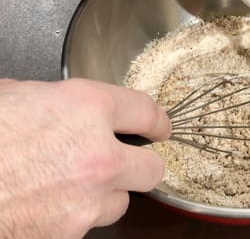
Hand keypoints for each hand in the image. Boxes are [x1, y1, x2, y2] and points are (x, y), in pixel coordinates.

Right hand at [0, 79, 170, 237]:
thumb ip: (52, 101)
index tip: (162, 126)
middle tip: (132, 160)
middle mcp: (97, 154)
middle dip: (144, 164)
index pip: (146, 111)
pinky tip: (52, 202)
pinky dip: (79, 214)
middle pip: (153, 167)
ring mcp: (87, 199)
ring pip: (122, 201)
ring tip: (77, 184)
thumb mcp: (15, 96)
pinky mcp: (71, 232)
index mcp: (85, 108)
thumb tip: (59, 105)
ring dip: (108, 193)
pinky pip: (90, 222)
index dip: (158, 120)